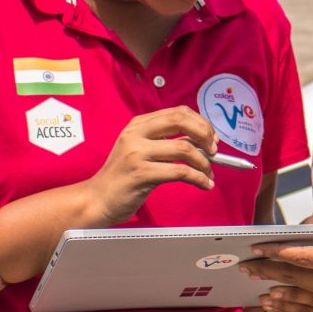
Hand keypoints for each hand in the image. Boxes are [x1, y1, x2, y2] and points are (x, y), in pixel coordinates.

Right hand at [80, 107, 218, 225]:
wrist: (98, 199)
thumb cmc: (124, 177)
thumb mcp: (143, 151)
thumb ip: (167, 143)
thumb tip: (201, 142)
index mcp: (139, 124)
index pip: (178, 112)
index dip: (200, 123)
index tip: (212, 138)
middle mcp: (136, 133)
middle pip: (181, 121)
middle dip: (205, 135)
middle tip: (214, 151)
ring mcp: (137, 152)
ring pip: (184, 149)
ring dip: (204, 163)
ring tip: (209, 174)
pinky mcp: (141, 173)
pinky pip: (180, 172)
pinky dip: (198, 178)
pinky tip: (204, 184)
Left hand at [240, 207, 312, 306]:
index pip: (305, 256)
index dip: (279, 251)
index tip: (257, 247)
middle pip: (296, 275)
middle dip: (269, 269)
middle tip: (244, 266)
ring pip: (302, 288)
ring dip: (278, 284)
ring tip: (256, 282)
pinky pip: (312, 296)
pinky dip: (293, 293)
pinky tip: (284, 292)